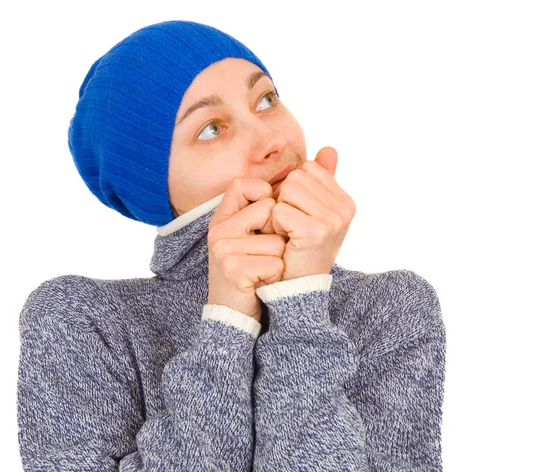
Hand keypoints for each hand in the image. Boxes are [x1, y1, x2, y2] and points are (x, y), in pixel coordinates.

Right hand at [207, 178, 286, 321]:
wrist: (234, 313)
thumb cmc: (254, 269)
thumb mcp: (261, 232)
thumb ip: (284, 198)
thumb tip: (330, 150)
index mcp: (223, 217)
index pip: (242, 185)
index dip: (265, 198)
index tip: (268, 221)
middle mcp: (219, 228)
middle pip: (270, 211)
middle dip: (278, 236)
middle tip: (263, 256)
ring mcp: (224, 249)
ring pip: (277, 240)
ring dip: (279, 259)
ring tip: (263, 271)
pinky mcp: (233, 269)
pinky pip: (274, 263)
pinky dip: (276, 276)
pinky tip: (262, 283)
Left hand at [270, 146, 355, 281]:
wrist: (299, 289)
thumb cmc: (302, 251)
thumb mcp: (315, 213)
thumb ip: (323, 180)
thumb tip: (329, 148)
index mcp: (345, 202)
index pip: (308, 170)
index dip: (293, 191)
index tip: (299, 217)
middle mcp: (344, 209)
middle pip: (296, 178)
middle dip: (284, 200)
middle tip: (291, 228)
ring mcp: (333, 220)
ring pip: (287, 190)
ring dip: (278, 212)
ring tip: (288, 234)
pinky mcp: (315, 232)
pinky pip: (279, 210)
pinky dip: (274, 226)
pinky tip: (284, 242)